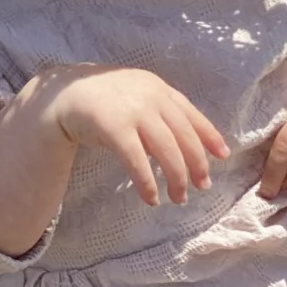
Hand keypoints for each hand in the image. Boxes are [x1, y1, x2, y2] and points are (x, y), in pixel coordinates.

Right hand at [36, 65, 227, 206]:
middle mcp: (150, 97)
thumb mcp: (136, 95)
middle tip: (203, 186)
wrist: (64, 95)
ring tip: (179, 198)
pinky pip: (137, 161)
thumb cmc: (103, 100)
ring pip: (166, 150)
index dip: (209, 136)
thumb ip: (159, 110)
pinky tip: (151, 197)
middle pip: (183, 136)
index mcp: (158, 88)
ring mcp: (133, 111)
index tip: (223, 155)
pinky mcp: (114, 128)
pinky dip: (147, 182)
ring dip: (176, 178)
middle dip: (196, 163)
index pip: (191, 114)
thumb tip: (187, 142)